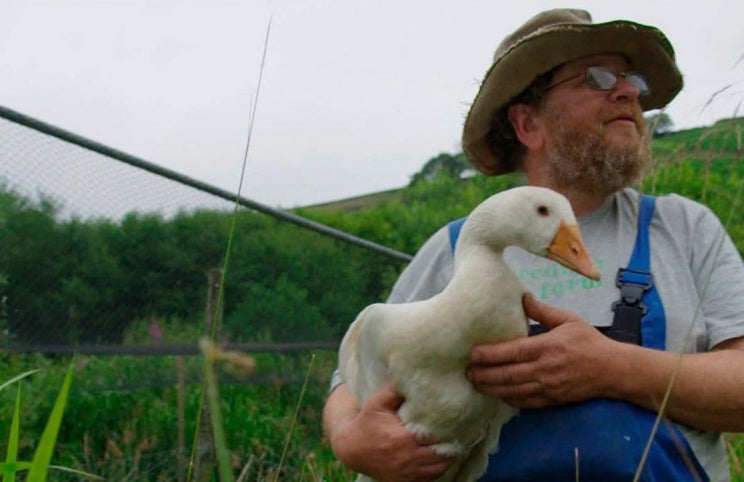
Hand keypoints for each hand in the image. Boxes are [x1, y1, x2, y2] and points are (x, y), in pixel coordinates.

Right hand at [330, 384, 451, 481]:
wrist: (352, 449)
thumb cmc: (367, 422)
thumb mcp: (377, 402)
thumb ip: (395, 390)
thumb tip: (411, 375)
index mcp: (403, 438)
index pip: (436, 437)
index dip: (448, 429)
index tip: (454, 420)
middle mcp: (408, 458)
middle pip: (443, 455)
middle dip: (451, 443)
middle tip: (456, 431)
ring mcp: (408, 473)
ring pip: (440, 468)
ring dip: (446, 457)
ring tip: (449, 443)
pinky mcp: (406, 481)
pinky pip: (431, 478)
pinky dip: (437, 468)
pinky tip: (437, 456)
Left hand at [466, 294, 618, 407]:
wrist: (613, 370)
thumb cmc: (590, 342)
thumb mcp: (568, 320)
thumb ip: (543, 311)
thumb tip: (523, 297)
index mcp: (548, 346)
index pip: (512, 352)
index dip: (490, 354)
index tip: (473, 353)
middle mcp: (546, 369)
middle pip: (508, 374)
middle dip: (484, 374)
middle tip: (467, 372)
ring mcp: (549, 387)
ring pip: (513, 391)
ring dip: (492, 389)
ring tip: (476, 384)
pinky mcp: (553, 400)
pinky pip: (525, 402)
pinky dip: (509, 399)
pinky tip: (497, 395)